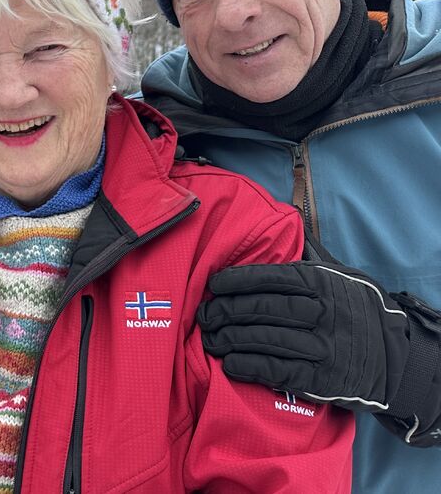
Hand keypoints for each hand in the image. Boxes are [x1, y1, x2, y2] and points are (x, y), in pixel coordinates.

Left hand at [198, 261, 409, 413]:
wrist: (396, 359)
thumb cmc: (357, 311)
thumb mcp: (342, 276)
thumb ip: (311, 255)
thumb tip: (288, 221)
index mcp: (323, 283)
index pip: (272, 277)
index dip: (238, 281)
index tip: (214, 284)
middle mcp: (323, 312)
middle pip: (263, 309)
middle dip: (227, 311)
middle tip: (205, 315)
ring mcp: (323, 346)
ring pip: (265, 339)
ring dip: (230, 339)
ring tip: (210, 338)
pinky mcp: (322, 378)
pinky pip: (277, 370)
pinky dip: (249, 366)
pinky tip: (230, 363)